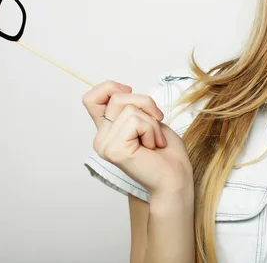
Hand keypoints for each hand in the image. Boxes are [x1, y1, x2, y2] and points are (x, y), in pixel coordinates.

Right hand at [82, 81, 192, 197]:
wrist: (175, 178)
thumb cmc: (166, 150)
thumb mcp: (148, 118)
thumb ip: (130, 106)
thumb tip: (121, 90)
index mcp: (106, 130)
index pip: (91, 98)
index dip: (110, 88)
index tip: (131, 95)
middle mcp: (101, 138)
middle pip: (117, 97)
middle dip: (145, 103)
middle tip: (156, 123)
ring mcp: (105, 145)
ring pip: (129, 109)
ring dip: (151, 122)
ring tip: (154, 141)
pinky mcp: (115, 150)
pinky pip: (136, 121)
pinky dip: (151, 130)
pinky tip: (152, 147)